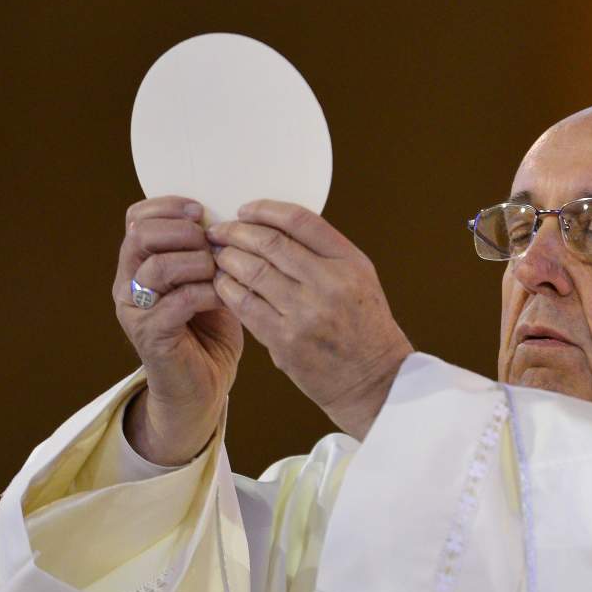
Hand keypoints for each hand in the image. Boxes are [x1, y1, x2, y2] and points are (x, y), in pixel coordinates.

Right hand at [114, 197, 242, 464]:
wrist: (201, 387)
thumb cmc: (208, 330)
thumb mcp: (206, 280)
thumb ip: (205, 251)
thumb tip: (226, 218)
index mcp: (137, 264)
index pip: (136, 218)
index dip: (167, 206)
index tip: (200, 210)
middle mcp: (127, 284)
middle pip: (140, 236)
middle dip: (182, 232)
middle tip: (210, 242)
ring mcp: (135, 311)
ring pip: (157, 268)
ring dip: (196, 263)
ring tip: (219, 271)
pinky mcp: (150, 335)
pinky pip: (177, 302)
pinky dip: (206, 293)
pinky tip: (224, 297)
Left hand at [207, 200, 411, 439]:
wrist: (374, 381)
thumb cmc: (364, 327)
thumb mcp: (359, 278)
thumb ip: (323, 253)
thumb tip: (272, 228)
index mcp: (349, 262)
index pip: (300, 221)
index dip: (265, 210)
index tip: (246, 210)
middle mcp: (329, 284)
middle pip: (270, 242)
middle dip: (236, 231)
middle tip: (219, 230)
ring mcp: (306, 313)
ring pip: (252, 271)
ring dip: (227, 258)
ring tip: (217, 255)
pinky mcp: (285, 340)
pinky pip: (244, 305)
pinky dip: (227, 289)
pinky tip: (221, 283)